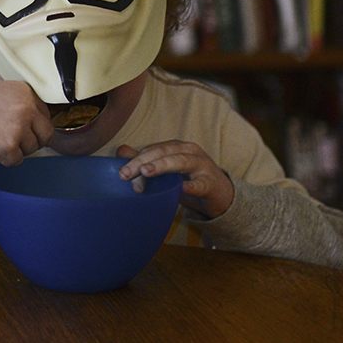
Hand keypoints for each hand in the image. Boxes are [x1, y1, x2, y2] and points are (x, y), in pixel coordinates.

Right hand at [0, 80, 52, 165]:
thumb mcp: (2, 93)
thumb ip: (23, 105)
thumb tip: (40, 125)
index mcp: (26, 92)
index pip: (46, 116)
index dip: (34, 126)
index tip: (22, 129)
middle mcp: (26, 107)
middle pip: (46, 134)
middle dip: (31, 141)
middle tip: (12, 139)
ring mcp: (18, 126)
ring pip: (32, 149)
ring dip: (16, 150)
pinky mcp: (9, 145)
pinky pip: (17, 160)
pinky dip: (4, 159)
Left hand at [117, 141, 234, 218]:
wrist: (221, 195)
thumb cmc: (190, 180)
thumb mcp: (167, 171)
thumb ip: (146, 161)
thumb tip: (121, 151)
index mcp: (177, 147)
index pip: (153, 150)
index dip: (137, 160)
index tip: (123, 175)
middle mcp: (189, 151)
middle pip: (163, 152)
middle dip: (143, 162)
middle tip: (126, 174)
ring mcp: (202, 165)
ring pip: (181, 161)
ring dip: (162, 165)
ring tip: (147, 171)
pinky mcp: (212, 183)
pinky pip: (202, 184)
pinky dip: (192, 185)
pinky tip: (183, 188)